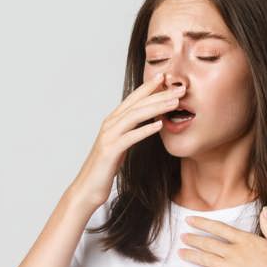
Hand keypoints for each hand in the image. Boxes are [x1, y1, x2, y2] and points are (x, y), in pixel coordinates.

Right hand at [68, 72, 185, 211]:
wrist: (87, 188)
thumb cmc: (104, 169)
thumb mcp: (120, 146)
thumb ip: (130, 132)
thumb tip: (147, 124)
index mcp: (112, 122)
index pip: (133, 99)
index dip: (148, 87)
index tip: (165, 77)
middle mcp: (109, 124)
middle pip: (137, 104)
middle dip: (159, 94)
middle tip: (179, 88)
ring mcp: (109, 136)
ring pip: (135, 116)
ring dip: (156, 108)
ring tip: (175, 103)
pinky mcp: (110, 151)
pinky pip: (130, 137)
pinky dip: (145, 130)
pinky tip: (160, 125)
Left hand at [178, 206, 266, 266]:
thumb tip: (265, 210)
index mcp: (247, 241)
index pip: (219, 228)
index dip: (202, 224)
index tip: (190, 221)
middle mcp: (235, 253)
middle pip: (208, 244)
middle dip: (193, 239)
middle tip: (182, 237)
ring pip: (204, 259)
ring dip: (191, 255)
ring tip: (180, 252)